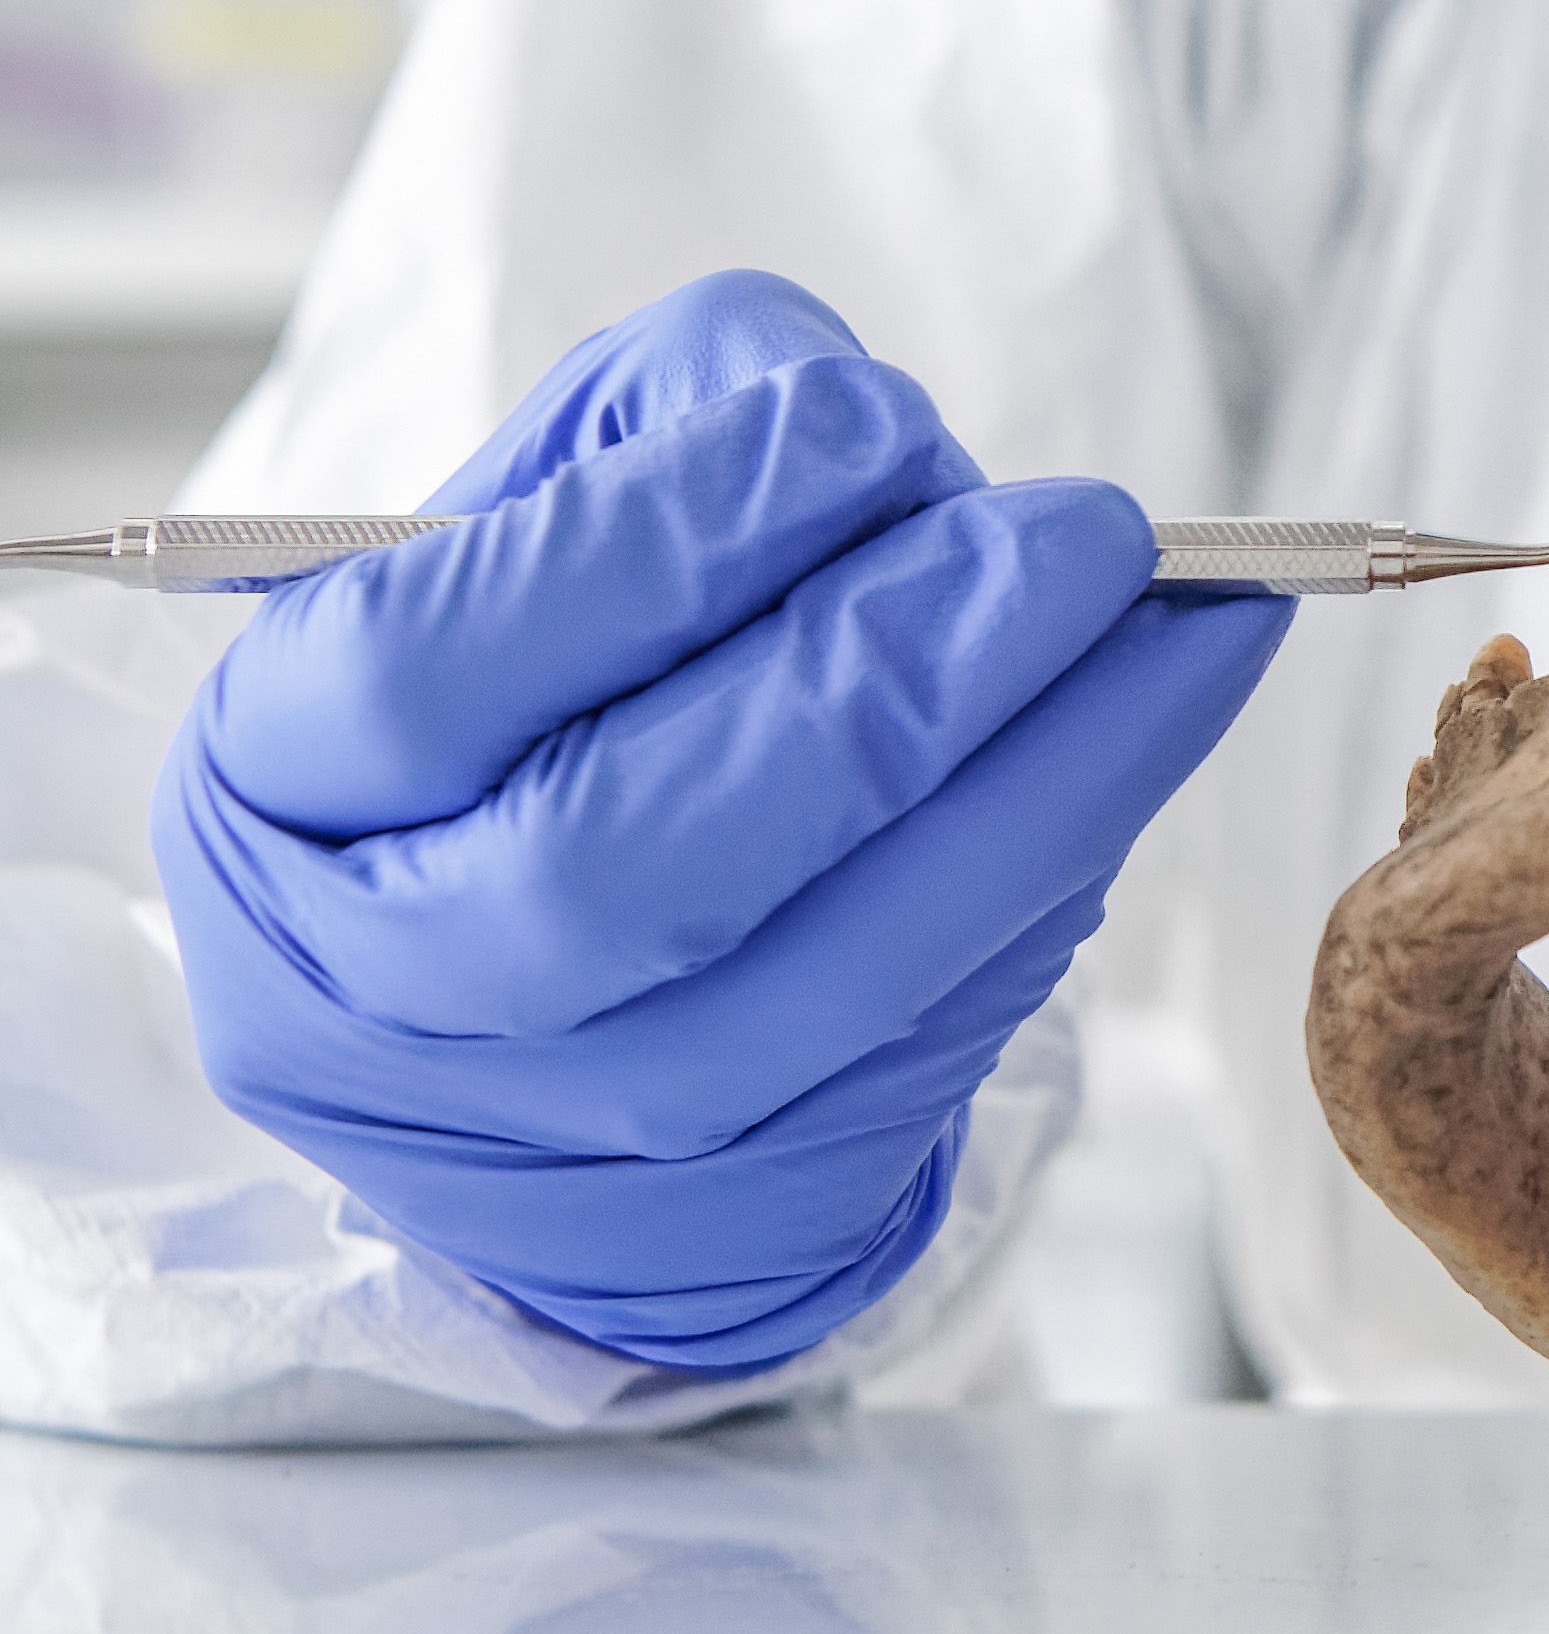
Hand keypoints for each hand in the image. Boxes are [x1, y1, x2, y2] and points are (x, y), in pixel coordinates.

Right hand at [153, 272, 1285, 1371]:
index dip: (657, 541)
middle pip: (615, 859)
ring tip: (1187, 621)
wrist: (519, 1006)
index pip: (424, 669)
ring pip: (818, 972)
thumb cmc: (523, 698)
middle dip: (881, 677)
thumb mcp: (513, 533)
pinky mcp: (745, 1214)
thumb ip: (664, 432)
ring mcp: (566, 1133)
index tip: (872, 419)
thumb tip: (875, 435)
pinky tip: (1160, 726)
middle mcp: (387, 990)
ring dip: (1040, 777)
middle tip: (1081, 536)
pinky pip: (933, 1034)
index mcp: (276, 789)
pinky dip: (1065, 861)